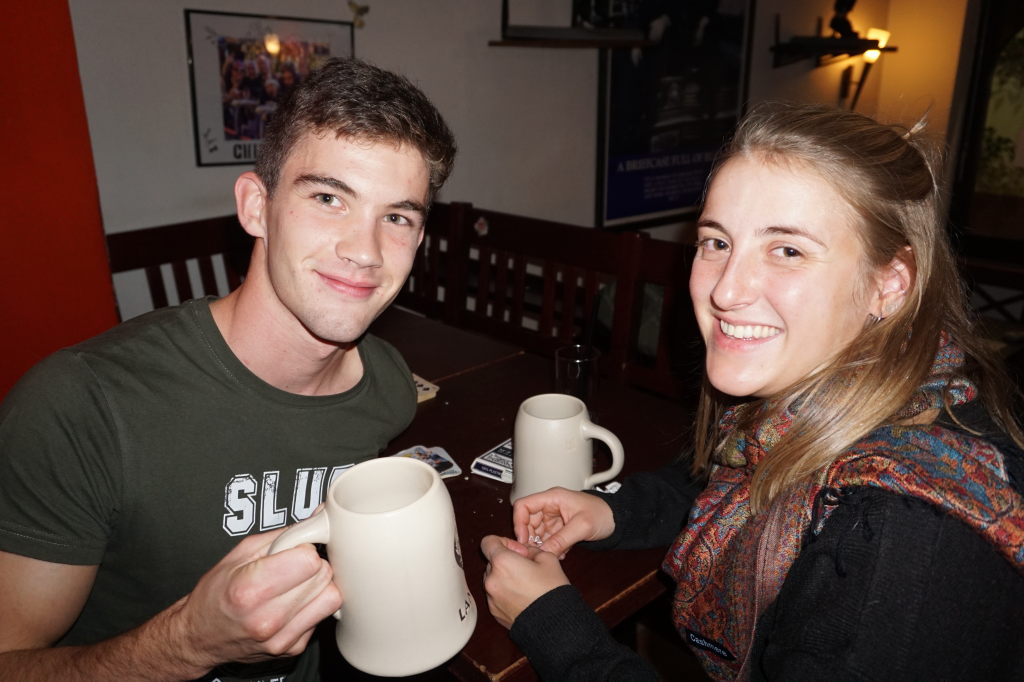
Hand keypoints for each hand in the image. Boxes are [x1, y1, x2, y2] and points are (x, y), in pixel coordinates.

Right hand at [172, 528, 341, 671]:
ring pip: (331, 598)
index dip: (304, 549)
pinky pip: (323, 616)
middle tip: (294, 567)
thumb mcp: (240, 554)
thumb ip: (282, 535)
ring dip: (319, 586)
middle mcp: (266, 619)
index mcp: (249, 590)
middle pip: (323, 576)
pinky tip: (294, 603)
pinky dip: (314, 605)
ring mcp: (281, 638)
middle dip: (313, 565)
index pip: (309, 560)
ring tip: (297, 584)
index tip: (294, 550)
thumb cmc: (216, 594)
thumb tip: (318, 519)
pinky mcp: (292, 649)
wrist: (200, 637)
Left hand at [480, 535, 568, 628]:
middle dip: (507, 562)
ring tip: (526, 585)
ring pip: (493, 579)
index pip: (488, 542)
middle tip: (526, 568)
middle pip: (492, 562)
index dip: (503, 542)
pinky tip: (523, 597)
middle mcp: (491, 579)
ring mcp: (491, 598)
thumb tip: (525, 553)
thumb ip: (531, 550)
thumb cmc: (552, 591)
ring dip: (505, 578)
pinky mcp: (494, 612)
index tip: (517, 551)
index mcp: (502, 562)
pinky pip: (496, 595)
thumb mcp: (548, 559)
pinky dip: (506, 593)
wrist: (554, 624)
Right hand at [512, 487, 614, 558]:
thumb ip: (562, 539)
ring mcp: (554, 517)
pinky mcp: (559, 528)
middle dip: (531, 538)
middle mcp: (550, 506)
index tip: (523, 540)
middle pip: (527, 521)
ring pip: (536, 532)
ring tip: (553, 554)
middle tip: (537, 552)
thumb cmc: (603, 513)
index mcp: (553, 498)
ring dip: (542, 545)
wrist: (617, 519)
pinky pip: (547, 538)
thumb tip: (543, 551)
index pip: (524, 505)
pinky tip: (561, 553)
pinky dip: (551, 547)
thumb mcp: (582, 526)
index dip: (519, 523)